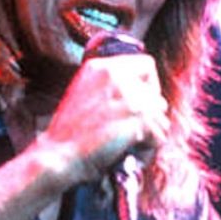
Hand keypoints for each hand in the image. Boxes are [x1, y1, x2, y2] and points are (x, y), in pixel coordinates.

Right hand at [30, 53, 169, 192]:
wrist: (59, 155)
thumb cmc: (67, 132)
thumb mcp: (83, 91)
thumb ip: (109, 85)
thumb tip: (138, 91)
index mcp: (101, 67)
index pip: (146, 64)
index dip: (149, 84)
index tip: (141, 100)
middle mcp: (117, 77)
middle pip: (155, 92)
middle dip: (150, 111)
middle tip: (137, 126)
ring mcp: (128, 97)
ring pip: (161, 113)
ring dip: (152, 129)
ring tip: (135, 140)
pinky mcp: (137, 120)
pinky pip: (159, 133)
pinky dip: (151, 145)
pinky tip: (134, 149)